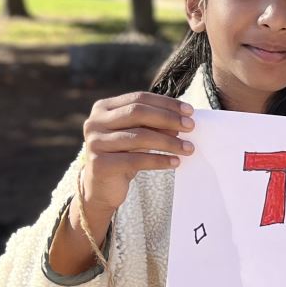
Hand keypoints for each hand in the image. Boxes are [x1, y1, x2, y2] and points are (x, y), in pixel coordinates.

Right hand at [81, 93, 195, 213]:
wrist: (101, 188)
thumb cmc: (123, 156)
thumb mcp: (137, 136)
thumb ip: (153, 125)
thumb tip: (182, 120)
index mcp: (103, 108)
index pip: (138, 98)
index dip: (165, 103)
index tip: (189, 111)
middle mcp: (94, 122)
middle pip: (138, 113)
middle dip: (168, 118)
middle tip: (191, 127)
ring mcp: (95, 143)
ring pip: (139, 137)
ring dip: (168, 142)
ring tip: (188, 148)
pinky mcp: (100, 164)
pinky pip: (136, 160)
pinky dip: (159, 161)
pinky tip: (176, 162)